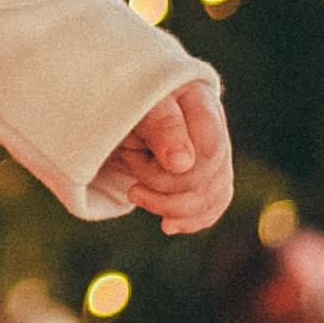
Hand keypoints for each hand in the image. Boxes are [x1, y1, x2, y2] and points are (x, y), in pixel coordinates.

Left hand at [89, 77, 232, 231]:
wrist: (108, 104)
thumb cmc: (118, 97)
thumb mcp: (132, 104)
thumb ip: (160, 125)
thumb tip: (183, 163)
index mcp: (199, 97)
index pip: (209, 146)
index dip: (173, 169)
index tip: (131, 166)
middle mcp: (214, 122)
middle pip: (211, 175)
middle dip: (163, 185)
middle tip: (126, 167)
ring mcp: (214, 147)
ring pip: (215, 193)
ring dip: (173, 207)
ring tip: (135, 196)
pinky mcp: (208, 170)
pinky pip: (214, 202)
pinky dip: (192, 218)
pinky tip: (169, 225)